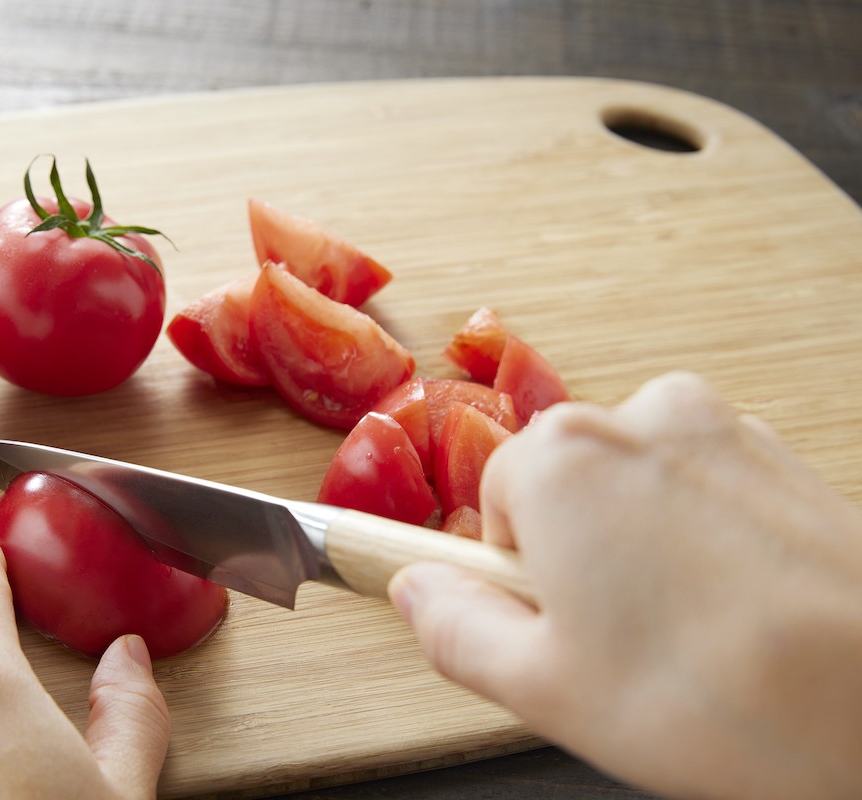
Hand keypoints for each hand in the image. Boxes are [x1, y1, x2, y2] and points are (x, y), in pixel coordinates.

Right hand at [390, 372, 861, 799]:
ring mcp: (720, 431)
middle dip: (576, 556)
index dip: (516, 577)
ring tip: (684, 635)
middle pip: (563, 486)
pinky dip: (701, 541)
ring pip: (634, 489)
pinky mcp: (780, 457)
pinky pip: (701, 492)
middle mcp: (641, 418)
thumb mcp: (542, 687)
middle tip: (619, 643)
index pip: (492, 503)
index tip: (550, 627)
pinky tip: (731, 612)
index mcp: (563, 458)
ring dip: (639, 547)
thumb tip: (416, 591)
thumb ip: (452, 626)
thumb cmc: (722, 698)